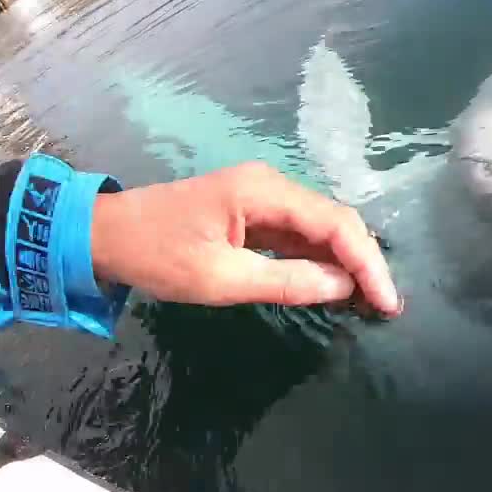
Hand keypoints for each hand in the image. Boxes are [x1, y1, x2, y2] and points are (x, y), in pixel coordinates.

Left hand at [90, 162, 400, 315]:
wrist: (103, 234)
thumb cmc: (156, 254)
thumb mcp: (219, 278)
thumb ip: (285, 281)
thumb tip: (343, 287)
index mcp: (265, 191)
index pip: (337, 223)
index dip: (368, 263)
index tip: (388, 302)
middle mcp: (272, 185)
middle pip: (337, 221)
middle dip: (365, 262)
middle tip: (386, 306)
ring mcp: (263, 197)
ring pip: (322, 228)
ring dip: (347, 262)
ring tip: (370, 301)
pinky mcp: (254, 213)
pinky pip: (300, 234)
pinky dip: (322, 260)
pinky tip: (335, 286)